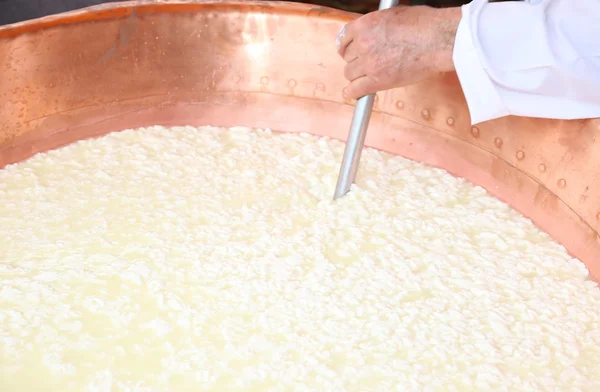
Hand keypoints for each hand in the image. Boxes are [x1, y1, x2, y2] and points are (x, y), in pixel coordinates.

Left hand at [336, 6, 460, 98]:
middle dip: (356, 60)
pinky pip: (355, 90)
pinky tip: (356, 93)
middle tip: (366, 63)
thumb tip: (376, 33)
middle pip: (347, 57)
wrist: (437, 39)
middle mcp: (363, 43)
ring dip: (357, 75)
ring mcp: (369, 63)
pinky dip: (354, 92)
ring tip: (367, 76)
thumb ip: (378, 26)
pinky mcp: (377, 80)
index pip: (343, 37)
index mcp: (365, 24)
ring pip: (350, 74)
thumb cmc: (424, 24)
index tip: (348, 51)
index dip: (346, 46)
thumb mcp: (394, 15)